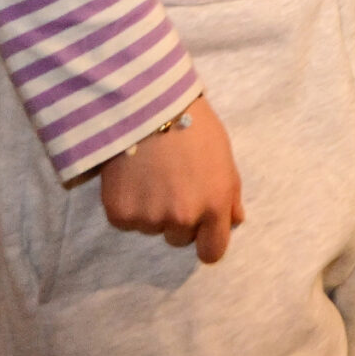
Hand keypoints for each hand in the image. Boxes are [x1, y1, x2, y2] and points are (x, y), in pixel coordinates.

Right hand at [98, 97, 243, 263]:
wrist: (146, 103)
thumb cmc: (192, 123)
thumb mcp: (223, 156)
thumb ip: (229, 193)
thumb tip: (234, 220)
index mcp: (214, 206)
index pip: (212, 252)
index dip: (205, 241)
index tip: (198, 231)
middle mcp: (183, 218)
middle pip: (178, 239)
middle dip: (175, 219)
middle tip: (169, 184)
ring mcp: (150, 218)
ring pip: (150, 228)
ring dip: (150, 209)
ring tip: (148, 173)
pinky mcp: (120, 214)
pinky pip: (125, 220)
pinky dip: (126, 203)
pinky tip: (130, 176)